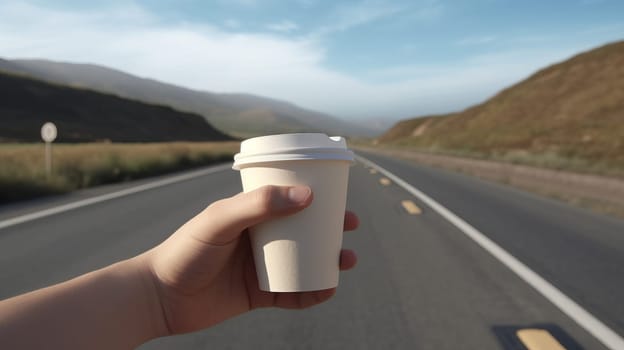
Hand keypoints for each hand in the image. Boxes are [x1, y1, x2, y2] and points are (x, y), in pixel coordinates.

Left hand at [145, 185, 358, 334]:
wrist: (160, 296)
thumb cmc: (185, 250)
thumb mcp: (220, 220)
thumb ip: (259, 205)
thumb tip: (306, 195)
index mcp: (250, 213)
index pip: (288, 198)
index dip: (316, 196)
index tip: (338, 195)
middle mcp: (258, 237)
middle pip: (303, 229)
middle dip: (330, 227)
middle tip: (350, 226)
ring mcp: (260, 266)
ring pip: (303, 260)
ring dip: (328, 259)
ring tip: (347, 260)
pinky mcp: (258, 294)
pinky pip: (293, 292)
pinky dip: (313, 292)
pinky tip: (328, 289)